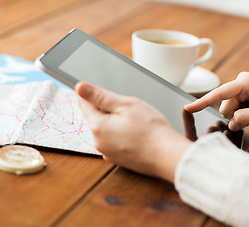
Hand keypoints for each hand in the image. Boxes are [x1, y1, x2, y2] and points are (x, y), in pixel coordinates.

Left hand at [75, 82, 190, 182]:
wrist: (169, 157)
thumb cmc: (152, 130)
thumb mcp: (126, 105)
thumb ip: (100, 96)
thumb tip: (79, 88)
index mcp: (97, 127)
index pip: (85, 104)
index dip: (91, 94)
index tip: (99, 90)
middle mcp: (98, 143)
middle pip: (96, 117)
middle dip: (109, 109)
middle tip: (128, 108)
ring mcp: (107, 153)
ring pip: (106, 129)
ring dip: (116, 122)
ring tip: (136, 122)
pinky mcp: (117, 159)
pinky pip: (114, 141)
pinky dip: (122, 134)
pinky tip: (137, 134)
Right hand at [185, 72, 248, 130]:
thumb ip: (243, 118)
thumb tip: (230, 121)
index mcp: (246, 82)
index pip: (219, 94)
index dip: (202, 102)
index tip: (188, 107)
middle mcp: (241, 82)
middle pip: (224, 104)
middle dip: (233, 115)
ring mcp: (242, 88)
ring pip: (228, 109)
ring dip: (238, 117)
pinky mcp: (242, 94)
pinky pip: (233, 109)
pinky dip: (240, 116)